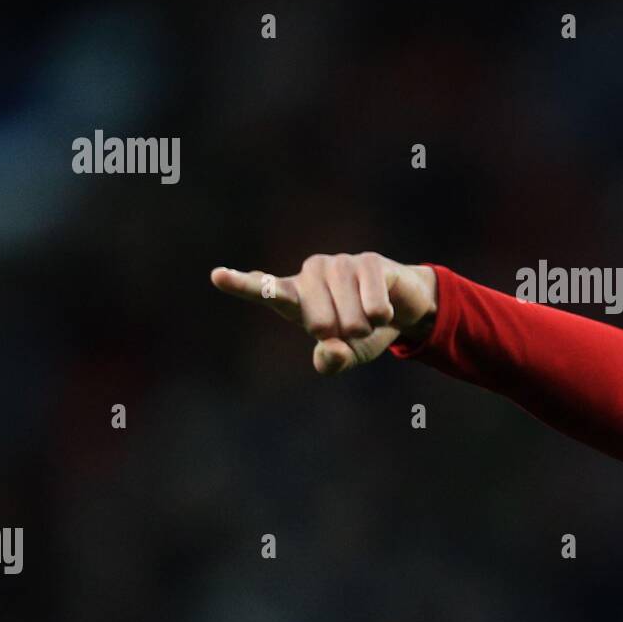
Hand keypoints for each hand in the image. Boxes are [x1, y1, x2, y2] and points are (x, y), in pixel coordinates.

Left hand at [210, 253, 437, 373]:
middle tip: (349, 329)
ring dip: (363, 327)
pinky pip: (373, 302)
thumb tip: (329, 347)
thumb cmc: (364, 332)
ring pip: (348, 315)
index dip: (241, 284)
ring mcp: (339, 263)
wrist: (404, 308)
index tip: (218, 275)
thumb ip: (331, 360)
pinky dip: (381, 315)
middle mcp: (311, 273)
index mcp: (296, 296)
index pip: (265, 290)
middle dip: (339, 336)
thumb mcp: (347, 355)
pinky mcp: (368, 261)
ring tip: (368, 320)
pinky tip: (384, 309)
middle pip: (317, 322)